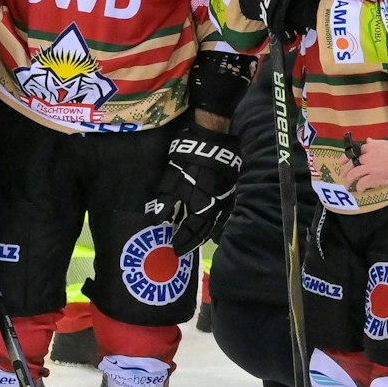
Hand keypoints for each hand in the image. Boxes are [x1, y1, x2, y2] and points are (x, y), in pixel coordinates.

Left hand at [155, 122, 243, 254]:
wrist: (213, 139)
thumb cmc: (189, 157)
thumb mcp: (172, 178)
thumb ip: (166, 201)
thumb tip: (157, 220)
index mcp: (201, 206)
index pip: (192, 231)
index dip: (183, 240)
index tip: (175, 248)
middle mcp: (216, 207)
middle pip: (205, 230)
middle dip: (193, 240)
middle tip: (183, 247)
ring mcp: (225, 199)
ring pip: (215, 222)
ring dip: (204, 232)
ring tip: (194, 237)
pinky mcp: (230, 190)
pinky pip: (222, 212)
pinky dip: (213, 220)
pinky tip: (207, 220)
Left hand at [345, 139, 387, 192]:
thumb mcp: (386, 143)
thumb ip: (375, 143)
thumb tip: (368, 140)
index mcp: (370, 147)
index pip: (355, 152)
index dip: (348, 157)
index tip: (345, 161)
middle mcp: (367, 157)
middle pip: (350, 163)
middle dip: (344, 170)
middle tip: (342, 175)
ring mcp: (370, 167)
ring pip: (353, 174)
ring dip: (348, 180)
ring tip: (346, 185)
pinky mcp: (374, 177)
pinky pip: (362, 183)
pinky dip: (359, 188)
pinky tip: (359, 191)